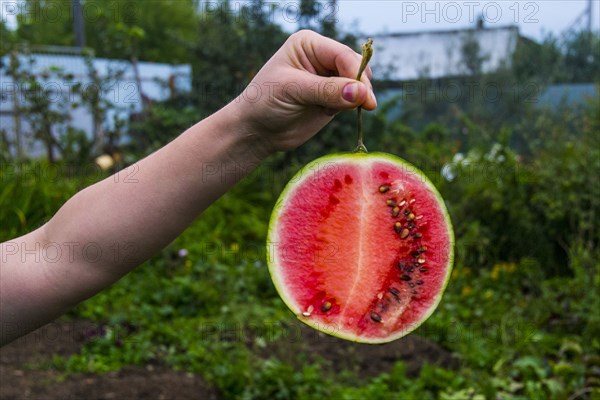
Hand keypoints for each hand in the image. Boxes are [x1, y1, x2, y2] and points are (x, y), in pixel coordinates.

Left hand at [234, 30, 376, 154]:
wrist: (256, 130)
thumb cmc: (266, 102)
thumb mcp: (294, 91)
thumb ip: (328, 91)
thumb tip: (361, 93)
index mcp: (309, 44)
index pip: (342, 55)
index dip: (355, 74)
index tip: (363, 97)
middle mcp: (322, 57)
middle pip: (356, 66)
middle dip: (361, 85)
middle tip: (365, 105)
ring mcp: (329, 78)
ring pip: (359, 82)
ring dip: (359, 96)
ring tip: (345, 109)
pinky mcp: (334, 98)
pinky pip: (354, 98)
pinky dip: (353, 106)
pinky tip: (335, 112)